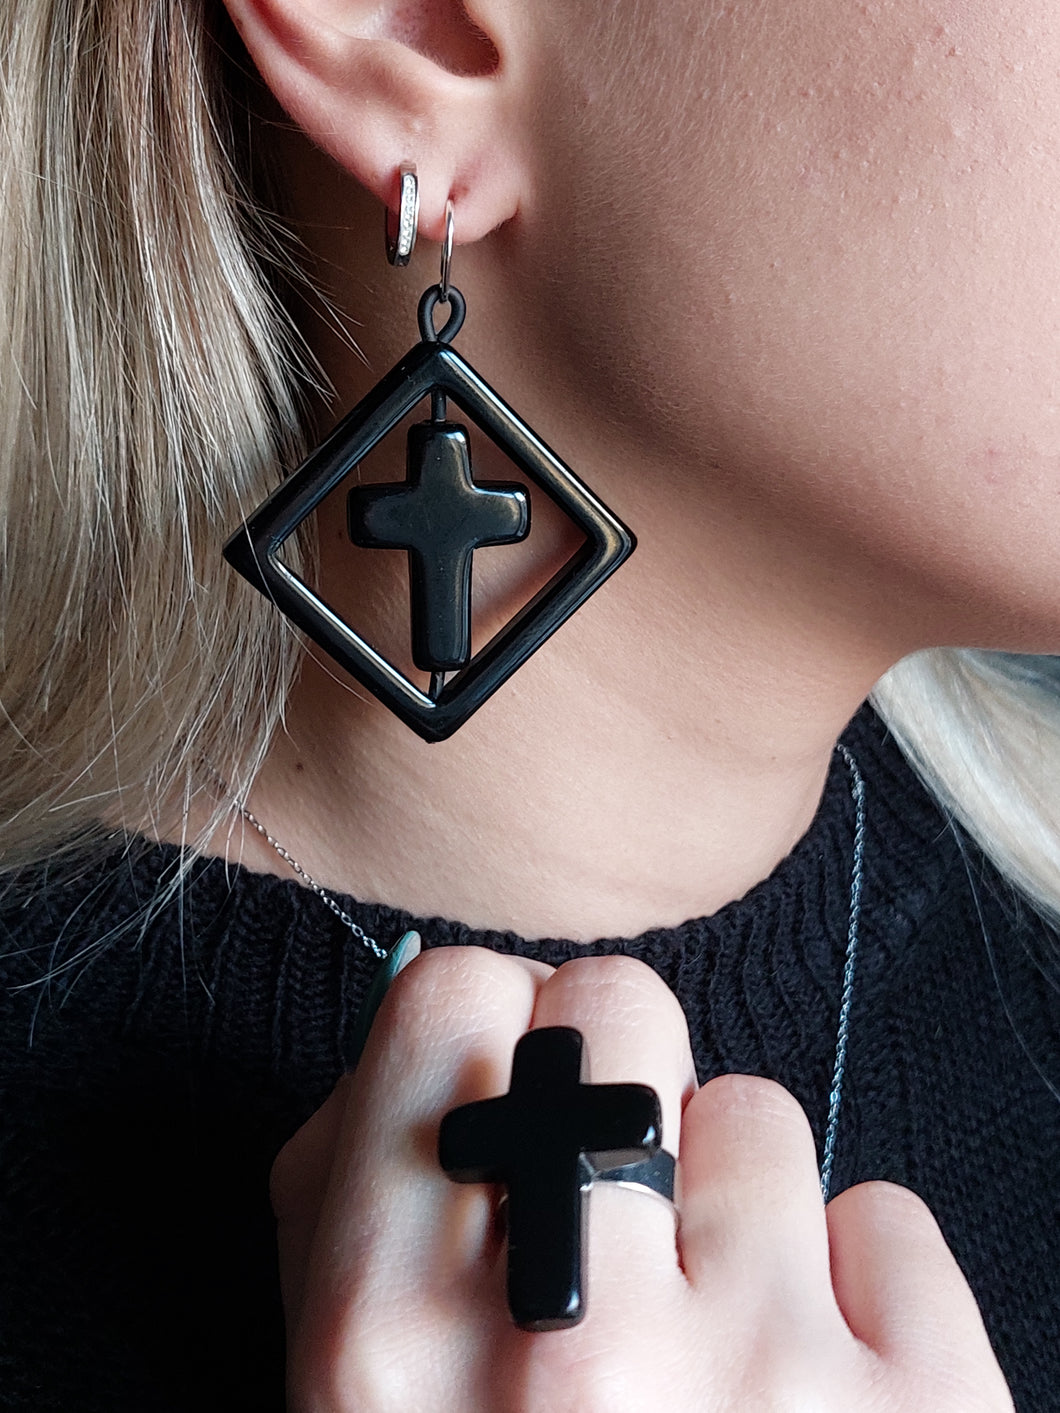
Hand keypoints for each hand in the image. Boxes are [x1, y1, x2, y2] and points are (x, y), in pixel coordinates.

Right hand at [271, 947, 1013, 1411]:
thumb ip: (357, 1208)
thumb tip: (438, 1042)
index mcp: (390, 1340)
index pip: (451, 994)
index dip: (484, 1033)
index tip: (506, 1091)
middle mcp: (569, 1345)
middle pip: (616, 1004)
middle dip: (616, 1083)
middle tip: (615, 1198)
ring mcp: (760, 1382)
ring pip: (762, 1111)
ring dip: (735, 1207)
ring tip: (710, 1341)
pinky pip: (888, 1220)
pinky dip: (856, 1290)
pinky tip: (806, 1393)